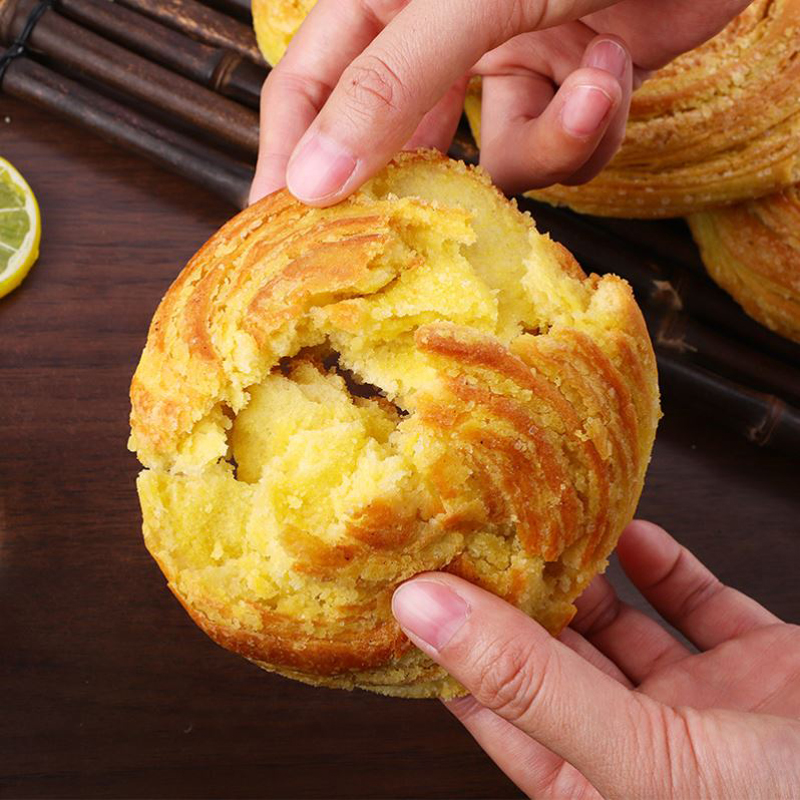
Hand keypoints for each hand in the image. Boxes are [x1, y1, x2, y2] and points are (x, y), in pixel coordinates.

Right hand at [250, 0, 749, 204]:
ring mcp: (501, 65)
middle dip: (414, 187)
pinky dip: (588, 131)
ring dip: (545, 142)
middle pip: (390, 137)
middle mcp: (436, 34)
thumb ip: (388, 89)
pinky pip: (550, 155)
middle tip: (398, 249)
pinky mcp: (562, 93)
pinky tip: (613, 72)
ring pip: (484, 163)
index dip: (289, 158)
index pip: (308, 83)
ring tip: (588, 84)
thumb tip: (311, 183)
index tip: (275, 234)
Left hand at [391, 520, 799, 797]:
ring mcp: (710, 709)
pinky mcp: (767, 666)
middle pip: (555, 659)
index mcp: (604, 794)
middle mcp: (648, 753)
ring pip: (622, 626)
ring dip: (581, 571)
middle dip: (513, 596)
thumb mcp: (649, 761)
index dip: (450, 647)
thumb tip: (423, 611)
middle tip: (467, 528)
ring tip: (534, 515)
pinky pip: (696, 603)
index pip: (495, 710)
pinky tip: (621, 527)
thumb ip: (534, 686)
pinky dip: (658, 563)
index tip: (411, 581)